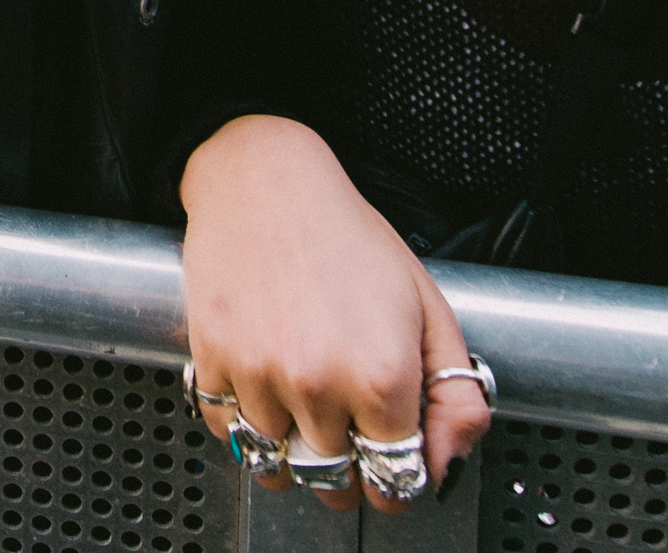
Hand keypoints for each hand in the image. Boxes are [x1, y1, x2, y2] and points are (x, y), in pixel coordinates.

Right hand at [178, 117, 492, 513]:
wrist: (264, 183)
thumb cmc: (349, 237)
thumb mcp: (429, 306)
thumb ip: (455, 395)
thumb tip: (443, 465)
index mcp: (382, 376)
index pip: (396, 481)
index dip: (399, 480)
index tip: (391, 465)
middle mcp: (318, 385)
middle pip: (336, 484)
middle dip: (348, 473)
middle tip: (349, 440)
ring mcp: (259, 377)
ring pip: (277, 468)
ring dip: (294, 455)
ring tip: (304, 417)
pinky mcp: (212, 363)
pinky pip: (228, 434)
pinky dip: (246, 427)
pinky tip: (265, 392)